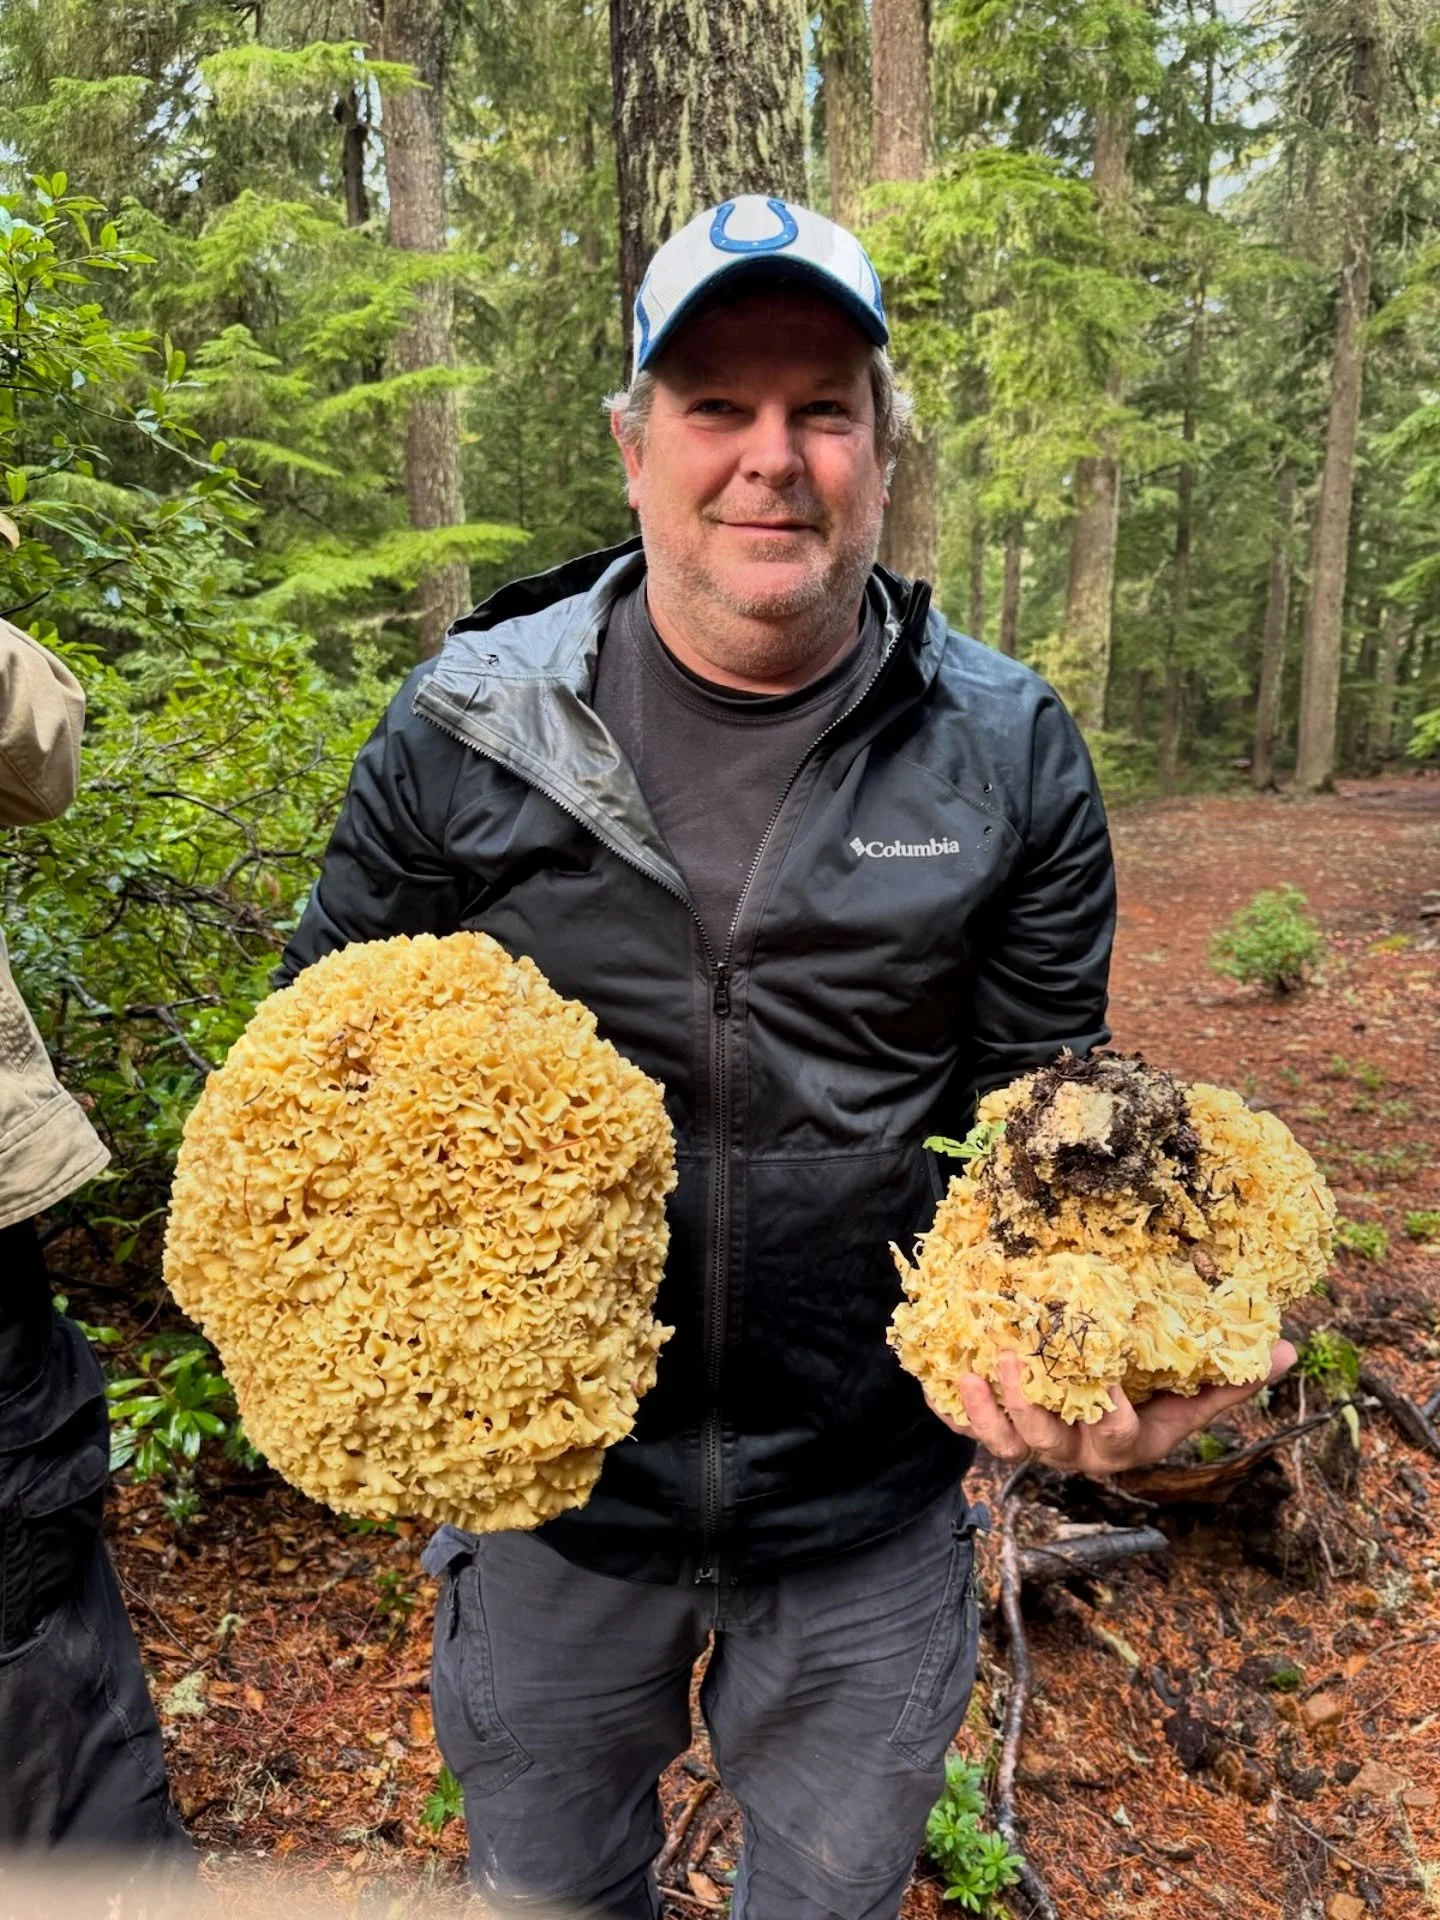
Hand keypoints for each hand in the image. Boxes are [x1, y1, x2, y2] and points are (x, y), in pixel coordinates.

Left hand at [930, 1340, 1296, 1476]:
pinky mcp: (996, 1433)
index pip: (1118, 1437)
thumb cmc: (1146, 1397)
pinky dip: (956, 1410)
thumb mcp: (1185, 1393)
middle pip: (1048, 1442)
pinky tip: (947, 1377)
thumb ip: (1227, 1375)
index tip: (1103, 1382)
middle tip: (1014, 1358)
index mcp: (1123, 1444)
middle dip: (1030, 1405)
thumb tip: (1284, 1348)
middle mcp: (1075, 1453)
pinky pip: (970, 1433)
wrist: (1090, 1407)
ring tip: (981, 1362)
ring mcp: (1033, 1445)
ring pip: (1007, 1441)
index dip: (1109, 1416)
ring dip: (990, 1406)